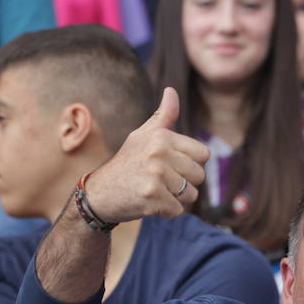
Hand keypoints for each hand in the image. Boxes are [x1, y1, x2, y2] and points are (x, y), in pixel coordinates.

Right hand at [83, 88, 209, 222]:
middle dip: (184, 184)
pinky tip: (149, 204)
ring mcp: (155, 174)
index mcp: (161, 136)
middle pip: (199, 176)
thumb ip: (163, 117)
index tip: (171, 166)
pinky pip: (178, 210)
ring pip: (191, 195)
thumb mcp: (142, 136)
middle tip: (160, 182)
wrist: (100, 193)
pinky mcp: (152, 196)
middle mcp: (159, 152)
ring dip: (176, 200)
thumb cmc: (127, 164)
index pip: (203, 154)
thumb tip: (172, 92)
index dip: (191, 165)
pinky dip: (167, 212)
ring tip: (154, 192)